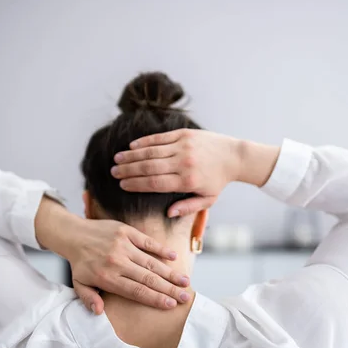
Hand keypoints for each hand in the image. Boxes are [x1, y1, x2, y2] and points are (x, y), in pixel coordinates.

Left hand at [34, 198, 190, 314]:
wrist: (74, 234)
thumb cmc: (80, 263)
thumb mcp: (79, 284)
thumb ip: (89, 299)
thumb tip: (99, 312)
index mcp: (107, 277)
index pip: (136, 291)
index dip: (155, 298)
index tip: (171, 305)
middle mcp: (117, 262)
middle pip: (148, 278)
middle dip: (169, 289)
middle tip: (185, 296)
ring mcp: (122, 245)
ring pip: (150, 262)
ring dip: (169, 272)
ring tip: (185, 281)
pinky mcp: (125, 231)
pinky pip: (147, 241)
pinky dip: (160, 249)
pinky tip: (173, 257)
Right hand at [111, 129, 244, 215]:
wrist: (234, 156)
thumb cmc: (218, 180)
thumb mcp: (207, 199)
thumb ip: (187, 207)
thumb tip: (167, 213)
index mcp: (187, 181)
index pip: (154, 183)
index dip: (136, 184)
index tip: (122, 186)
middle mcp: (183, 163)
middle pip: (149, 167)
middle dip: (128, 170)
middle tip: (113, 172)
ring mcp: (183, 146)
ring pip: (151, 151)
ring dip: (131, 156)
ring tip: (117, 159)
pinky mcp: (184, 134)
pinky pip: (160, 138)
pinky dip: (144, 142)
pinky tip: (131, 146)